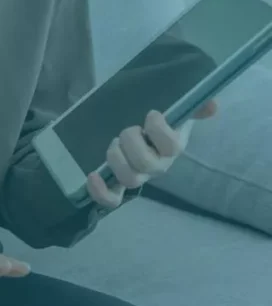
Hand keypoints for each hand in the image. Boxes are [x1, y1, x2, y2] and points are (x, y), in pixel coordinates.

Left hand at [87, 100, 217, 208]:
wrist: (138, 132)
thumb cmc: (158, 122)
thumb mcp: (175, 110)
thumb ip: (194, 106)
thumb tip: (212, 106)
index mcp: (173, 146)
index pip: (172, 146)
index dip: (160, 131)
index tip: (151, 113)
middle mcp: (157, 165)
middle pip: (147, 164)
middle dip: (132, 143)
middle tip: (128, 130)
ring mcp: (138, 176)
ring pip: (131, 179)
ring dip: (117, 159)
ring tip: (114, 143)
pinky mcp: (118, 185)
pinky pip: (112, 199)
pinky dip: (101, 191)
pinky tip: (93, 176)